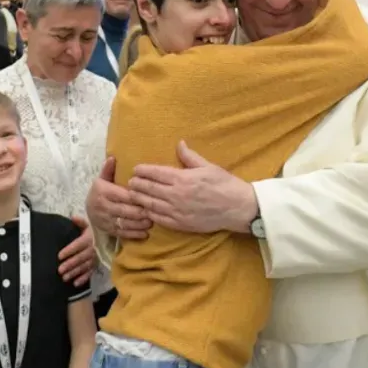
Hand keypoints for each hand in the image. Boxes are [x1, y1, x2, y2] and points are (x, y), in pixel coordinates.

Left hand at [58, 216, 95, 285]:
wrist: (112, 238)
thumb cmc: (97, 231)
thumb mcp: (90, 225)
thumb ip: (81, 222)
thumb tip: (73, 217)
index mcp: (89, 239)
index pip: (77, 245)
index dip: (69, 250)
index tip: (59, 256)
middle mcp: (92, 250)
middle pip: (80, 258)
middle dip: (70, 264)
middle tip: (60, 270)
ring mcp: (95, 259)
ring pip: (84, 266)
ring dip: (74, 273)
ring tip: (64, 278)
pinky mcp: (96, 265)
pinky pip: (90, 273)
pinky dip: (83, 278)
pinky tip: (76, 283)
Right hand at [86, 157, 150, 239]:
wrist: (89, 209)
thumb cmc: (101, 191)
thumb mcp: (102, 178)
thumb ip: (108, 169)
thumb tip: (113, 158)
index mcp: (103, 192)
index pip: (123, 195)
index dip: (136, 197)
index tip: (150, 197)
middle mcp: (102, 206)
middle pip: (124, 210)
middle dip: (140, 212)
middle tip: (153, 211)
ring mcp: (105, 220)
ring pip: (124, 223)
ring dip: (139, 224)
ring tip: (151, 222)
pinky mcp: (108, 230)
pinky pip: (122, 233)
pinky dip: (134, 234)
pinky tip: (145, 233)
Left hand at [128, 141, 257, 233]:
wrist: (237, 208)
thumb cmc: (224, 184)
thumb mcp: (208, 166)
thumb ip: (190, 156)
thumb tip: (179, 144)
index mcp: (181, 178)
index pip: (154, 173)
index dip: (142, 170)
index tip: (136, 169)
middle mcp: (175, 195)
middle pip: (147, 189)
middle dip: (136, 184)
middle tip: (130, 182)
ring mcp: (176, 211)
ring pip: (149, 205)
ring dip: (139, 199)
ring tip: (133, 195)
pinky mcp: (180, 224)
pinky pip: (158, 219)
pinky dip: (149, 213)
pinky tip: (146, 210)